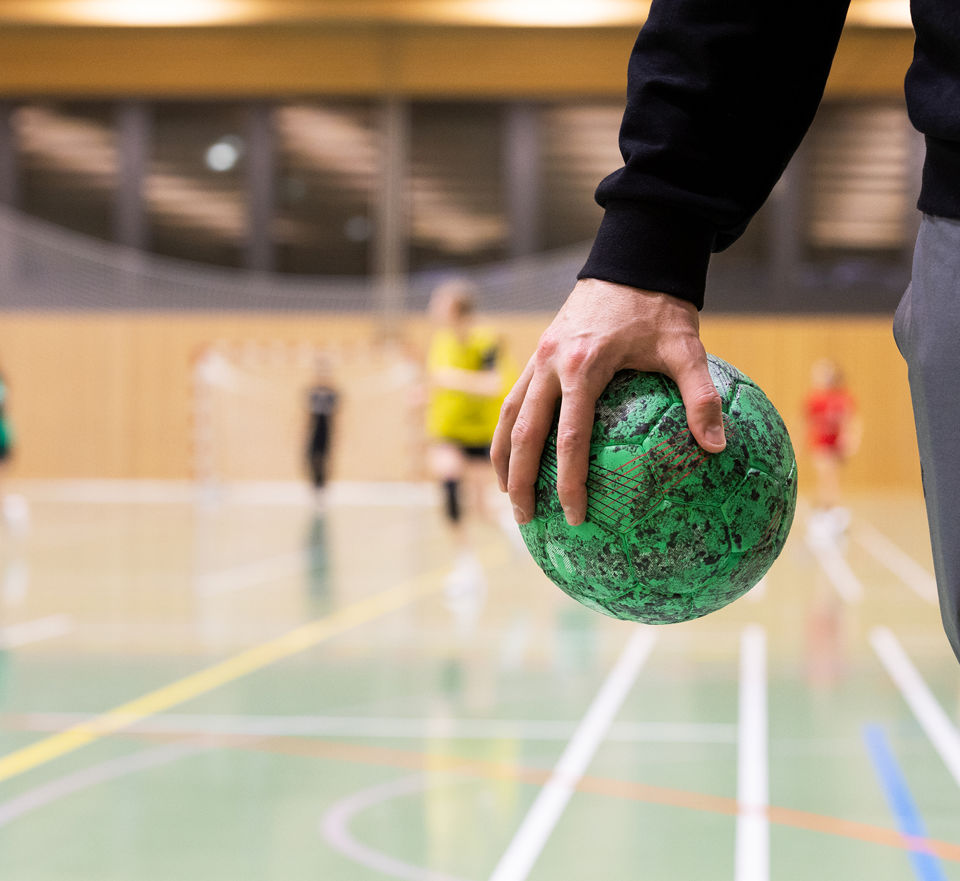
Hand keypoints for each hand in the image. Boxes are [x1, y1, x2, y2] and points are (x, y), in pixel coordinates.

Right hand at [491, 278, 725, 525]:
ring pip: (507, 416)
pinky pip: (513, 398)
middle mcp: (551, 364)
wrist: (630, 261)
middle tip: (527, 519)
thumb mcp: (687, 349)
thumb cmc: (659, 308)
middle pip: (523, 433)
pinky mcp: (537, 354)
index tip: (575, 515)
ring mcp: (538, 358)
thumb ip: (702, 397)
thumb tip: (718, 447)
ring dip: (503, 458)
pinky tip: (512, 452)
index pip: (569, 437)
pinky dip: (507, 429)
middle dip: (521, 480)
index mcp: (584, 366)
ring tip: (508, 494)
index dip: (569, 481)